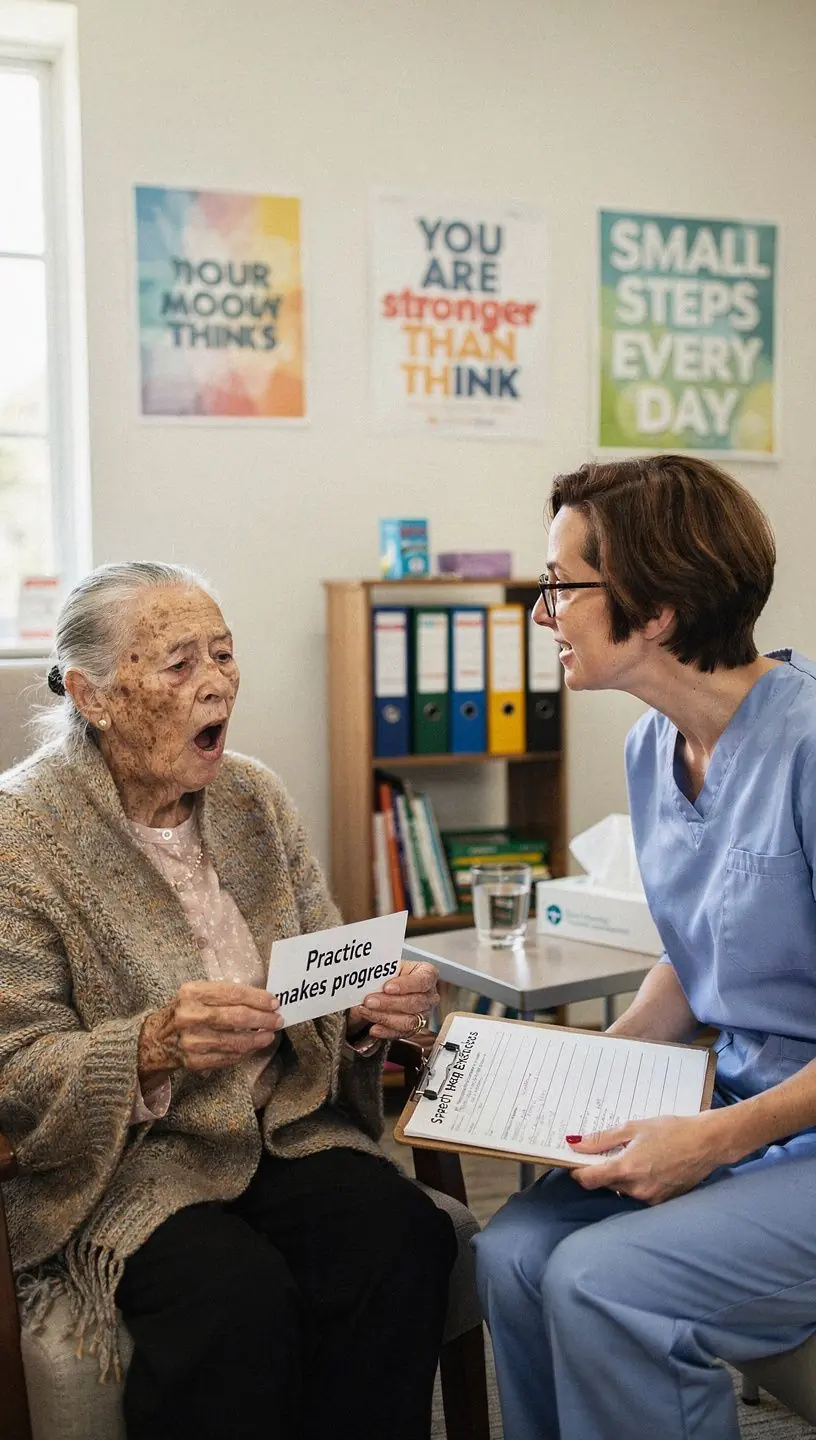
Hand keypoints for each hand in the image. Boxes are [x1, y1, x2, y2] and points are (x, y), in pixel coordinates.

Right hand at [138, 981, 282, 1079]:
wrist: (156, 1038)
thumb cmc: (185, 1011)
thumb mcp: (198, 994)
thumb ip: (226, 995)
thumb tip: (263, 1001)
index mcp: (192, 992)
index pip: (233, 993)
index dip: (258, 998)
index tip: (274, 1003)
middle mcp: (189, 1015)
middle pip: (236, 1017)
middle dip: (262, 1019)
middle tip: (278, 1020)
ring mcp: (191, 1041)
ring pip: (235, 1041)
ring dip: (258, 1038)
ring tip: (270, 1034)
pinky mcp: (194, 1061)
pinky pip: (227, 1058)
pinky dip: (245, 1052)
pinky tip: (254, 1046)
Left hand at [347, 961, 438, 1041]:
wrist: (389, 986)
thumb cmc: (392, 974)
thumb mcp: (390, 967)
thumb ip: (384, 973)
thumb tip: (369, 979)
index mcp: (427, 974)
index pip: (422, 980)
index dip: (405, 985)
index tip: (387, 987)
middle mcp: (429, 996)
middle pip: (414, 1003)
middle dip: (389, 1003)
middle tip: (370, 1001)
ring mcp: (424, 1014)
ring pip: (408, 1021)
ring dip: (384, 1017)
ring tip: (366, 1012)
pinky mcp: (414, 1029)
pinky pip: (401, 1033)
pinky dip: (385, 1031)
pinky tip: (374, 1028)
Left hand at [567, 1110, 725, 1205]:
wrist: (707, 1143)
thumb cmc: (672, 1130)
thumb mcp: (633, 1128)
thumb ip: (601, 1139)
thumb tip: (575, 1144)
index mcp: (626, 1169)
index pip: (588, 1180)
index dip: (577, 1171)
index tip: (576, 1161)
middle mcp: (636, 1189)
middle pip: (604, 1184)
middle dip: (601, 1170)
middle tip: (608, 1151)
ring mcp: (650, 1198)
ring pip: (622, 1190)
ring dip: (620, 1176)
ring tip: (634, 1155)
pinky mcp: (662, 1201)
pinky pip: (639, 1194)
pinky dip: (637, 1182)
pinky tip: (648, 1165)